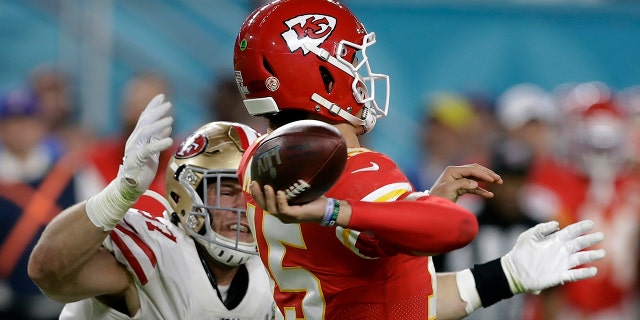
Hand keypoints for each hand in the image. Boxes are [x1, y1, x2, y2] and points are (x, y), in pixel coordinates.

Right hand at [86, 93, 173, 230]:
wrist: (129, 189)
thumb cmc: (141, 171)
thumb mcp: (152, 152)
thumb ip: (157, 139)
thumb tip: (168, 127)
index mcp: (137, 139)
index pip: (144, 119)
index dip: (152, 107)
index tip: (162, 97)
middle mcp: (134, 142)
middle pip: (144, 122)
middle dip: (156, 112)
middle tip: (169, 105)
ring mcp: (133, 151)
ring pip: (144, 133)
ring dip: (158, 126)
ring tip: (170, 121)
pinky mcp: (135, 162)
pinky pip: (147, 150)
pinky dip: (158, 144)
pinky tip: (170, 139)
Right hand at [249, 182, 326, 223]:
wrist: (327, 209)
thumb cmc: (313, 199)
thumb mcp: (299, 189)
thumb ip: (291, 182)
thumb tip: (286, 164)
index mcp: (281, 208)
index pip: (265, 202)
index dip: (257, 194)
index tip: (252, 182)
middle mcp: (282, 214)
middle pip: (264, 206)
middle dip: (257, 195)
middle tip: (253, 183)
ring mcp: (288, 217)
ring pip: (272, 209)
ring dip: (268, 198)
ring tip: (266, 186)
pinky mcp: (295, 216)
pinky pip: (284, 209)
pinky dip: (280, 201)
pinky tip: (279, 192)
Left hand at [429, 163, 502, 201]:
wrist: (431, 206)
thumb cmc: (438, 197)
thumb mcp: (448, 190)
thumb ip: (462, 184)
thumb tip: (475, 183)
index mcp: (452, 170)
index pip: (471, 169)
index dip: (483, 174)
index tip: (493, 179)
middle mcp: (456, 173)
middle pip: (476, 170)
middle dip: (488, 174)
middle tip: (499, 179)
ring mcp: (458, 180)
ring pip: (476, 178)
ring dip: (487, 180)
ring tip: (499, 182)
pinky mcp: (460, 188)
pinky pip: (473, 188)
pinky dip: (481, 190)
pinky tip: (489, 195)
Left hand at [501, 220, 605, 293]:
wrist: (514, 271)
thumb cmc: (519, 252)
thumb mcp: (528, 236)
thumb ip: (541, 229)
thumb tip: (557, 224)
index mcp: (554, 240)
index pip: (571, 232)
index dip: (581, 227)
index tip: (591, 223)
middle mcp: (560, 251)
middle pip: (579, 244)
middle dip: (590, 239)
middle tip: (601, 235)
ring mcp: (561, 264)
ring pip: (580, 259)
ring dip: (591, 256)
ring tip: (602, 253)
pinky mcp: (559, 276)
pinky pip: (575, 275)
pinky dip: (584, 273)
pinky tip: (593, 271)